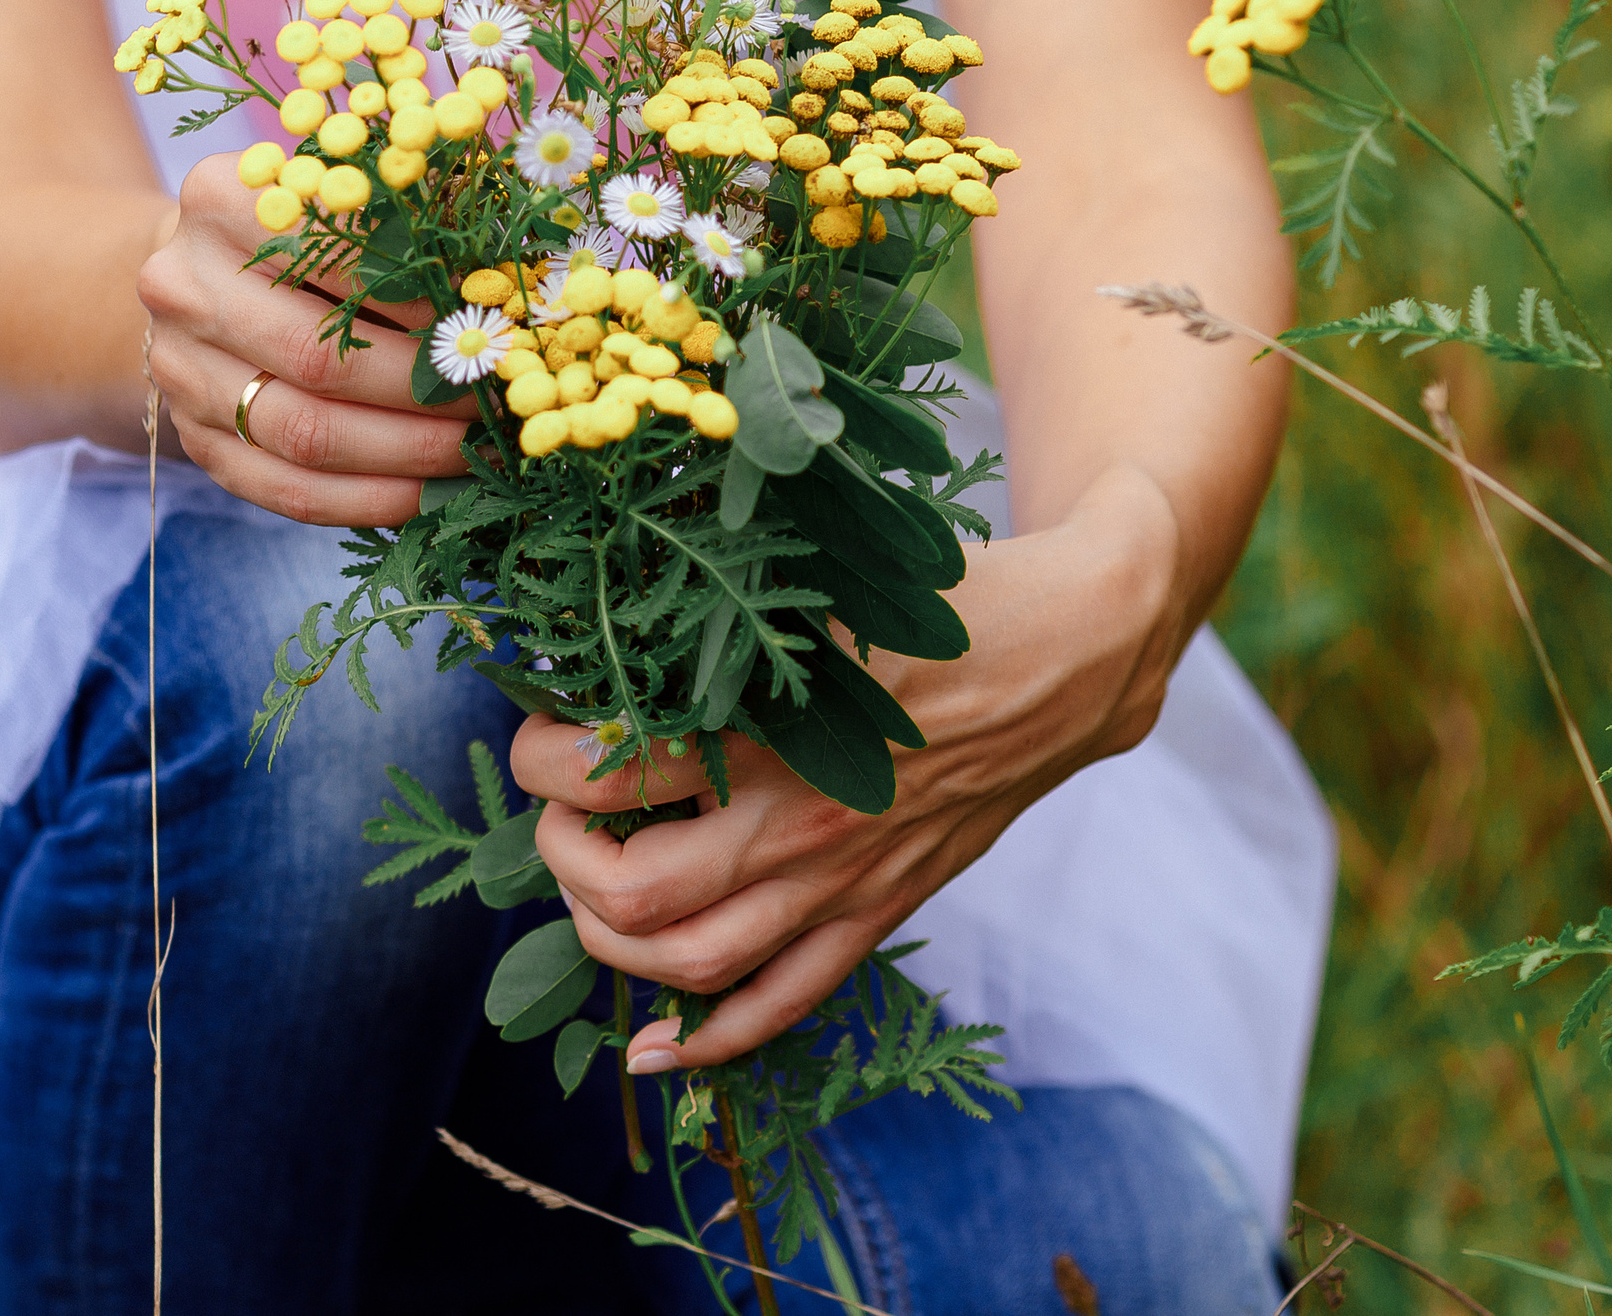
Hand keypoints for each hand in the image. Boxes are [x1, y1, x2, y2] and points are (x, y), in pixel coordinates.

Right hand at [139, 153, 475, 525]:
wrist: (201, 276)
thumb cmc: (300, 230)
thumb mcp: (341, 199)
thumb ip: (408, 221)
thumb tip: (502, 281)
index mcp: (222, 201)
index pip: (339, 258)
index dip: (423, 300)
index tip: (488, 324)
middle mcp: (184, 288)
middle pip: (321, 359)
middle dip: (425, 390)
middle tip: (497, 400)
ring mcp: (181, 372)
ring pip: (307, 434)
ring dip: (409, 452)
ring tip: (479, 448)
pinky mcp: (197, 441)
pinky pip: (291, 491)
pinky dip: (372, 499)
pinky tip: (431, 493)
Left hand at [508, 466, 1186, 1070]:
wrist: (1071, 653)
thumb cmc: (941, 595)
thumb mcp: (829, 572)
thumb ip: (727, 590)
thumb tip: (613, 562)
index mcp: (781, 725)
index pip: (613, 769)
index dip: (544, 756)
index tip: (540, 722)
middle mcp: (803, 817)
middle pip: (634, 892)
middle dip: (562, 854)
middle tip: (560, 807)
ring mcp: (844, 880)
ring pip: (693, 964)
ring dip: (609, 941)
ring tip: (587, 886)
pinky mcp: (879, 910)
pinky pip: (785, 1004)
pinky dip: (710, 1042)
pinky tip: (654, 1050)